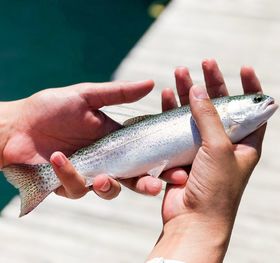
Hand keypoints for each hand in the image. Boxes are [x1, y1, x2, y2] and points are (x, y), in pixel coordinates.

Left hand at [0, 80, 169, 198]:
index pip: (145, 153)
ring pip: (110, 190)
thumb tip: (151, 83)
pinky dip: (70, 175)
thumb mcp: (87, 96)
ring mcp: (89, 173)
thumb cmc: (51, 108)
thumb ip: (119, 93)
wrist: (16, 125)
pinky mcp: (69, 184)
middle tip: (156, 186)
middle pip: (135, 177)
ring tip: (103, 179)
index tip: (177, 168)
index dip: (162, 162)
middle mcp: (107, 159)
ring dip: (110, 187)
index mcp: (116, 140)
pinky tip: (60, 159)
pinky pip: (77, 188)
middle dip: (148, 184)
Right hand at [148, 59, 265, 261]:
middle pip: (221, 106)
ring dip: (189, 93)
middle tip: (206, 62)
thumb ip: (209, 117)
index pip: (252, 109)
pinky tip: (167, 96)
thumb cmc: (216, 187)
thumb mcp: (219, 148)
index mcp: (246, 143)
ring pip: (196, 113)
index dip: (250, 87)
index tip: (244, 67)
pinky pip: (178, 127)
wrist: (194, 221)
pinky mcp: (183, 153)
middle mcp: (226, 143)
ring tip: (180, 72)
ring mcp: (203, 148)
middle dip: (213, 83)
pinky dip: (172, 111)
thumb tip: (199, 89)